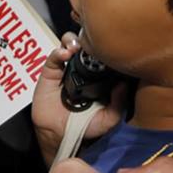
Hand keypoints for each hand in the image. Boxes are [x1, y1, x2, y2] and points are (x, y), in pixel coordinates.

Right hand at [31, 33, 125, 165]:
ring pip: (68, 44)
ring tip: (75, 47)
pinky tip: (64, 54)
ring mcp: (65, 69)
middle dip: (86, 38)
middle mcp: (82, 69)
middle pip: (84, 44)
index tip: (108, 46)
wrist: (61, 134)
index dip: (103, 47)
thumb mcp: (108, 119)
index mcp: (97, 77)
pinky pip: (53, 57)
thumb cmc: (85, 126)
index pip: (101, 55)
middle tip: (90, 44)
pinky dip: (58, 52)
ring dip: (72, 40)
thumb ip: (118, 104)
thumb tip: (122, 85)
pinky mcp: (50, 72)